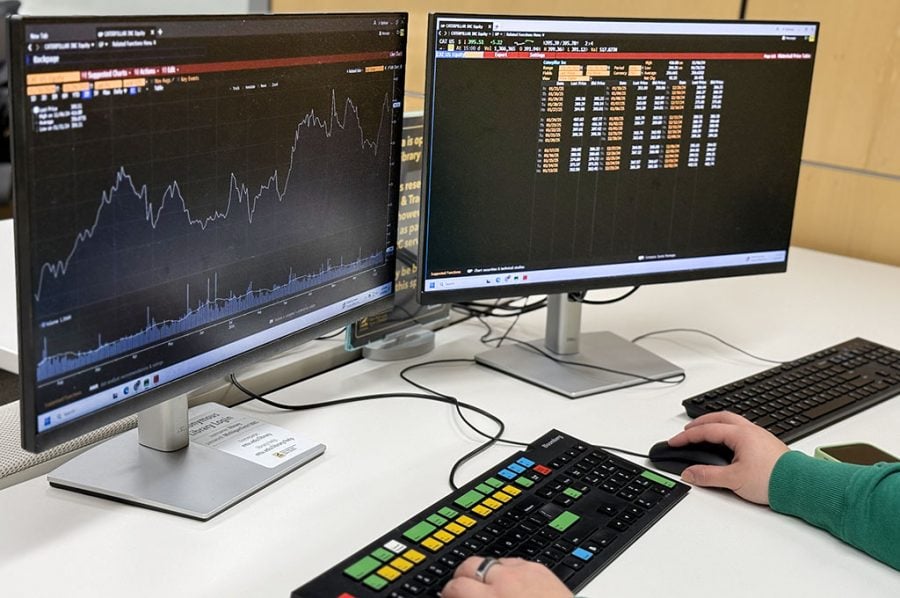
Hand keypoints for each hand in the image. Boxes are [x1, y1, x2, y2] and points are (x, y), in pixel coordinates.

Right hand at [441, 556, 572, 597]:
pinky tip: (511, 584)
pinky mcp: (540, 568)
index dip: (448, 592)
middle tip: (462, 589)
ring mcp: (524, 571)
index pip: (456, 586)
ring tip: (488, 587)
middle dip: (462, 576)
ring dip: (486, 573)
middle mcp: (505, 581)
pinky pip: (515, 562)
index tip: (448, 597)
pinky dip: (509, 571)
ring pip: (492, 560)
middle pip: (470, 564)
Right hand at [667, 411, 788, 503]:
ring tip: (705, 432)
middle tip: (687, 431)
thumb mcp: (733, 480)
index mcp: (740, 435)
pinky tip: (728, 441)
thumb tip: (689, 473)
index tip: (674, 441)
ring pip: (732, 422)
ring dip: (715, 424)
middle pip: (719, 418)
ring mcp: (760, 436)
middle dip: (700, 423)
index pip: (706, 431)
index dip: (687, 436)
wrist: (800, 486)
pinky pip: (742, 429)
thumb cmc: (773, 479)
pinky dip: (728, 430)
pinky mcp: (767, 444)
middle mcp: (751, 431)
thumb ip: (707, 476)